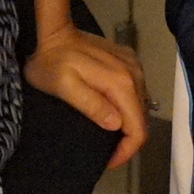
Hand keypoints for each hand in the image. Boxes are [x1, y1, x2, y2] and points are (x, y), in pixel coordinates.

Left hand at [26, 25, 150, 169]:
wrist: (53, 32)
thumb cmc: (51, 64)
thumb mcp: (64, 88)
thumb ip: (91, 104)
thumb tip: (117, 124)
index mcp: (121, 83)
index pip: (137, 128)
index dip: (127, 151)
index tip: (108, 161)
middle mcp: (135, 73)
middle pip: (142, 119)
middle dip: (128, 141)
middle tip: (106, 152)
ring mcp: (134, 65)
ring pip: (141, 106)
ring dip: (128, 125)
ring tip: (108, 135)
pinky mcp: (129, 60)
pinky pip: (136, 91)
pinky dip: (127, 107)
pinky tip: (111, 111)